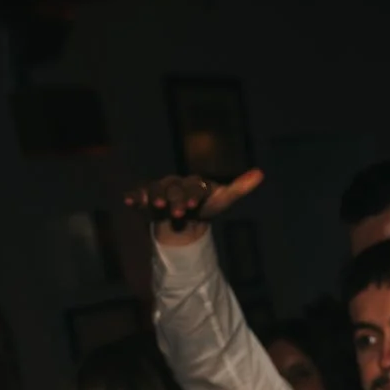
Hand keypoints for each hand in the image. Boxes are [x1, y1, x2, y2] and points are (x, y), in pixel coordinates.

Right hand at [123, 169, 264, 246]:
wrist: (185, 217)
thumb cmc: (206, 205)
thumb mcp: (224, 199)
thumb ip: (240, 187)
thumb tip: (261, 173)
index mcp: (194, 182)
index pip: (195, 187)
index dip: (194, 195)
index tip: (194, 206)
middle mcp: (175, 182)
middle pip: (174, 189)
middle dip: (176, 200)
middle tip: (178, 213)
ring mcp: (159, 189)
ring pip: (155, 190)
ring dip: (154, 196)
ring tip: (155, 206)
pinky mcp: (144, 197)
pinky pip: (137, 194)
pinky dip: (133, 196)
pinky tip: (129, 201)